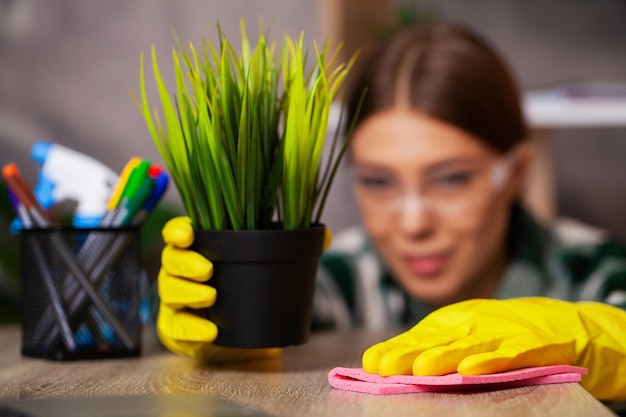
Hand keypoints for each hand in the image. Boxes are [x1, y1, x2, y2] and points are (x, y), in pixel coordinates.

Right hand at [156, 216, 278, 360]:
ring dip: (188, 293)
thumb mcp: (259, 270)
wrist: (240, 338)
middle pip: (170, 259)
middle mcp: (178, 271)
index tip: (187, 234)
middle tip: (207, 270)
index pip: (176, 232)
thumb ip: (273, 251)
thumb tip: (309, 235)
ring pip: (169, 291)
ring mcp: (173, 299)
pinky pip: (176, 327)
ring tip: (210, 296)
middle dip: (186, 262)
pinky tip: (209, 330)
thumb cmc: (246, 294)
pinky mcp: (174, 328)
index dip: (177, 231)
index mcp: (195, 250)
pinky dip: (193, 328)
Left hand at [362, 297, 625, 400]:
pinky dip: (492, 361)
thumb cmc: (503, 334)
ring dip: (443, 358)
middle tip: (383, 367)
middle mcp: (473, 325)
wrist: (564, 324)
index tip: (369, 364)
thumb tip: (387, 363)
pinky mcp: (533, 343)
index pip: (418, 338)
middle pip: (436, 341)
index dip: (395, 350)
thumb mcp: (465, 338)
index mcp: (454, 324)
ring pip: (469, 347)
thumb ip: (432, 348)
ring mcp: (502, 332)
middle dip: (408, 354)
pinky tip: (472, 371)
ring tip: (419, 370)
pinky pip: (511, 353)